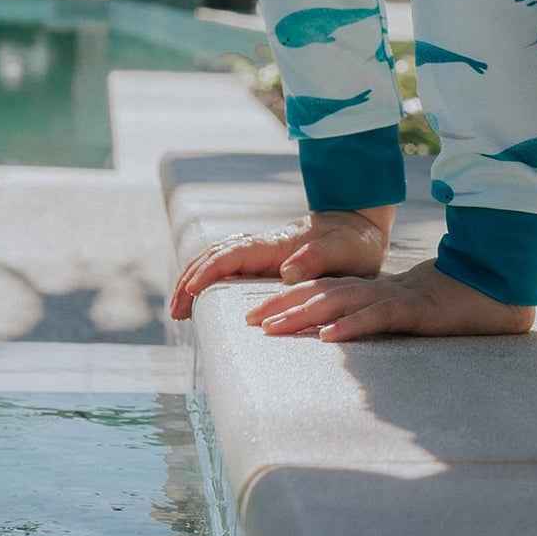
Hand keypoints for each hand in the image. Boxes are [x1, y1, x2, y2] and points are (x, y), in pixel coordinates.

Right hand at [167, 207, 394, 320]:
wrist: (361, 223)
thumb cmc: (354, 242)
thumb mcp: (343, 251)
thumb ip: (316, 258)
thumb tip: (287, 272)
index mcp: (277, 244)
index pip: (232, 255)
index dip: (208, 273)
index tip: (189, 294)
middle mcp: (265, 244)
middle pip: (216, 255)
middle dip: (191, 280)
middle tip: (175, 312)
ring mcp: (264, 249)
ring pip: (218, 257)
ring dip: (195, 278)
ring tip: (181, 308)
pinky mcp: (268, 257)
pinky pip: (230, 263)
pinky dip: (210, 276)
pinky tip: (205, 295)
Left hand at [244, 258, 536, 341]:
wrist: (496, 291)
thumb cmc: (451, 308)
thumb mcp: (404, 317)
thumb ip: (377, 323)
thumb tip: (343, 343)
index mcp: (374, 292)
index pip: (323, 293)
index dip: (288, 300)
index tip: (254, 315)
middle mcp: (378, 292)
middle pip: (321, 295)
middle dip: (283, 306)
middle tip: (246, 321)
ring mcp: (395, 299)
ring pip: (341, 303)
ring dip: (303, 315)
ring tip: (271, 327)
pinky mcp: (415, 310)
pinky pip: (378, 319)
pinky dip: (351, 327)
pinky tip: (327, 338)